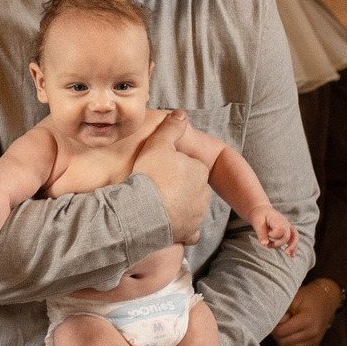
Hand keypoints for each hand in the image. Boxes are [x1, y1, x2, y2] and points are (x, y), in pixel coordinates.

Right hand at [134, 117, 210, 246]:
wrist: (142, 212)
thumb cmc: (150, 176)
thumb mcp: (158, 144)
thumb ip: (171, 127)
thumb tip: (181, 114)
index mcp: (199, 170)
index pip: (189, 165)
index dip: (173, 166)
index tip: (159, 168)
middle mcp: (203, 193)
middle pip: (191, 186)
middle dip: (179, 186)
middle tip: (156, 185)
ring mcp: (197, 214)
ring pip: (191, 206)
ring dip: (179, 205)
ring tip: (157, 204)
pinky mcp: (189, 232)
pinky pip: (190, 231)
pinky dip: (183, 228)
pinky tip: (171, 225)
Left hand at [248, 207, 298, 253]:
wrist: (262, 210)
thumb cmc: (259, 216)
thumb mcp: (257, 223)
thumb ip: (261, 233)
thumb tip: (264, 244)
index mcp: (278, 219)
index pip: (281, 229)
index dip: (275, 235)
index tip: (268, 234)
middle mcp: (285, 223)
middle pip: (287, 236)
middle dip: (278, 244)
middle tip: (268, 246)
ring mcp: (287, 227)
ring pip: (294, 237)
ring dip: (292, 247)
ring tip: (287, 255)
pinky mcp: (287, 231)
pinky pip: (293, 239)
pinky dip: (293, 247)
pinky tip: (292, 255)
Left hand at [269, 279, 341, 345]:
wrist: (326, 300)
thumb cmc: (308, 297)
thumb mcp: (294, 298)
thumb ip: (283, 311)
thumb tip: (275, 324)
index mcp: (307, 320)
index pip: (281, 332)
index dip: (273, 327)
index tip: (274, 320)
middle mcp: (312, 333)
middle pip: (283, 342)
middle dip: (276, 335)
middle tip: (277, 325)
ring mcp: (314, 340)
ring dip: (282, 341)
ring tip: (284, 330)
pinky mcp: (314, 345)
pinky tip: (290, 335)